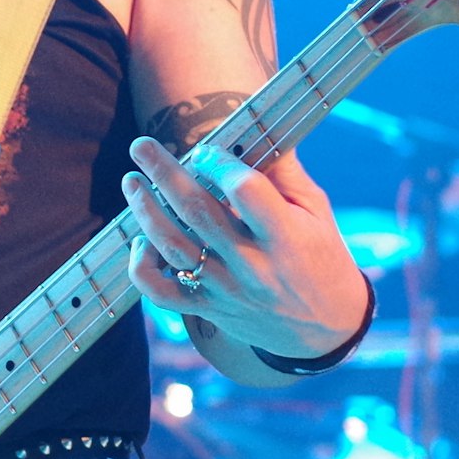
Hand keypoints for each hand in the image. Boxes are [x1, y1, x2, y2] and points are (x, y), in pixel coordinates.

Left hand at [122, 137, 365, 358]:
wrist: (326, 328)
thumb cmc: (321, 256)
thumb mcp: (316, 211)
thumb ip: (284, 171)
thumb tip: (252, 130)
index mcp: (286, 235)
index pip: (245, 190)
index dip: (219, 163)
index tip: (204, 150)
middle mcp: (253, 264)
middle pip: (198, 212)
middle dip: (164, 173)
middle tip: (140, 146)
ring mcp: (227, 289)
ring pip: (173, 248)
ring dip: (145, 211)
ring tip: (132, 182)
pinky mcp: (209, 309)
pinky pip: (162, 293)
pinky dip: (143, 266)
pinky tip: (142, 240)